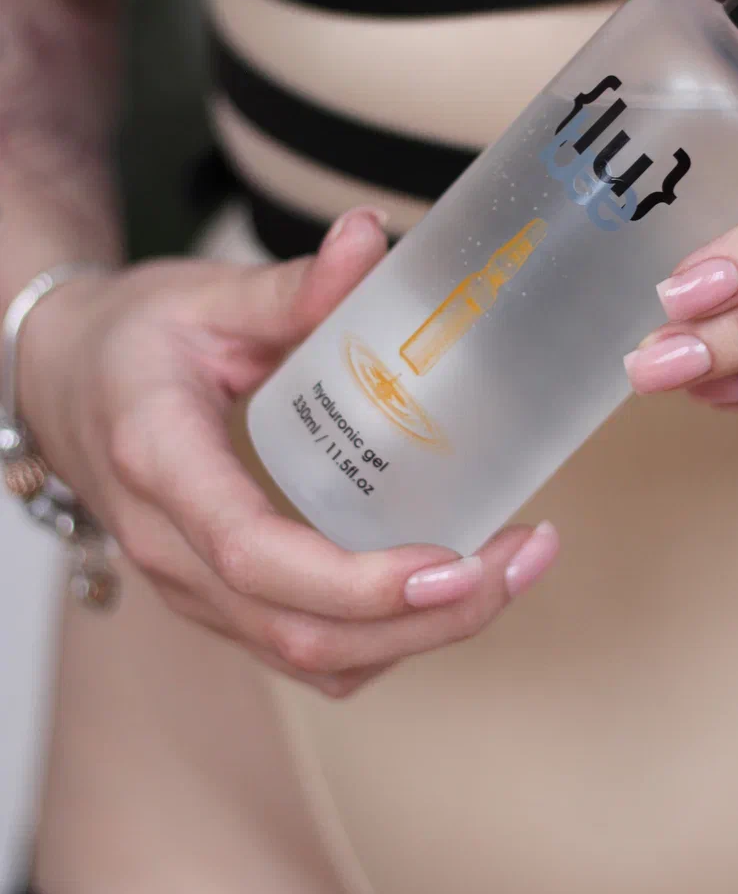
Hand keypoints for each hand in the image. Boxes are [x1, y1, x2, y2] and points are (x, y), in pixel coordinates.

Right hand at [20, 208, 558, 695]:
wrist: (63, 383)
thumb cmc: (131, 340)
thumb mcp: (203, 298)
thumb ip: (291, 284)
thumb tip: (372, 235)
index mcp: (161, 463)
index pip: (254, 555)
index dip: (358, 581)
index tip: (453, 562)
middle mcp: (172, 549)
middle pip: (300, 632)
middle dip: (424, 619)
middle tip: (517, 562)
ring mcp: (195, 588)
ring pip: (310, 658)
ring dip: (419, 637)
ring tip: (508, 572)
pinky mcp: (222, 599)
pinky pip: (307, 650)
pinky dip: (386, 639)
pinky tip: (448, 587)